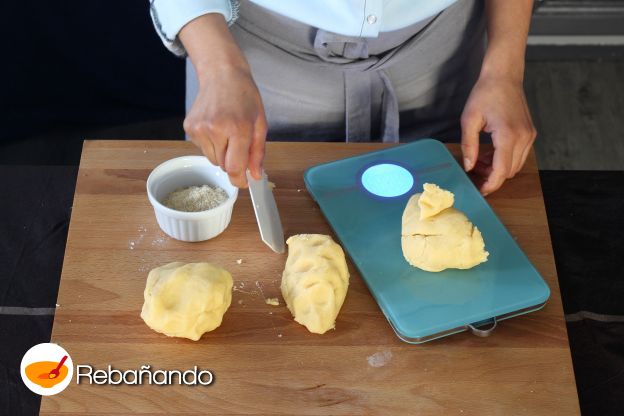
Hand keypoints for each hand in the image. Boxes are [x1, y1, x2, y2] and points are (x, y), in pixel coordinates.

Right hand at [179, 13, 266, 187]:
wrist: (221, 74)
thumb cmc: (244, 97)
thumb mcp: (260, 124)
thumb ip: (258, 153)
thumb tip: (255, 176)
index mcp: (237, 128)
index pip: (234, 167)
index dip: (239, 179)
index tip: (244, 182)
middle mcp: (215, 129)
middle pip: (223, 165)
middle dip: (233, 161)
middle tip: (239, 143)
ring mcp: (199, 128)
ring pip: (212, 159)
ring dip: (222, 153)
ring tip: (227, 132)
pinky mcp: (189, 127)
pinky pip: (203, 149)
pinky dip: (211, 144)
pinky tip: (216, 127)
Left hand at [460, 75, 536, 195]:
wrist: (504, 76)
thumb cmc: (485, 94)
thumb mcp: (469, 119)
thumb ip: (469, 145)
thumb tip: (468, 167)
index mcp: (509, 135)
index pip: (502, 171)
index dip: (491, 184)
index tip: (480, 190)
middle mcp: (524, 138)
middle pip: (510, 171)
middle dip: (491, 176)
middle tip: (473, 170)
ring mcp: (529, 136)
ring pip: (515, 165)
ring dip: (497, 168)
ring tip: (478, 159)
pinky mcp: (530, 133)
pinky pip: (518, 155)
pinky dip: (504, 159)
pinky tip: (489, 152)